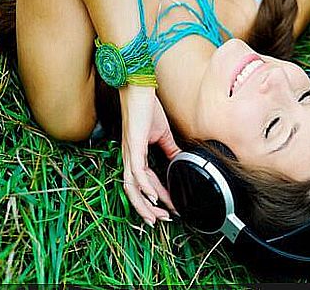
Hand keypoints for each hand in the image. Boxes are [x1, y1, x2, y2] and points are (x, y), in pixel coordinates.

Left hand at [119, 85, 180, 226]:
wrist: (139, 89)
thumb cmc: (146, 108)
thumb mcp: (163, 134)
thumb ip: (170, 150)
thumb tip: (180, 161)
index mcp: (136, 156)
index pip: (145, 183)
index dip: (156, 197)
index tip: (169, 207)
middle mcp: (129, 158)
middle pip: (133, 191)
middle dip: (147, 209)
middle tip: (160, 220)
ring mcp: (130, 154)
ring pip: (132, 187)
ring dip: (144, 204)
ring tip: (156, 216)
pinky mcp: (133, 147)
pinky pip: (137, 173)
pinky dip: (146, 187)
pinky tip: (154, 197)